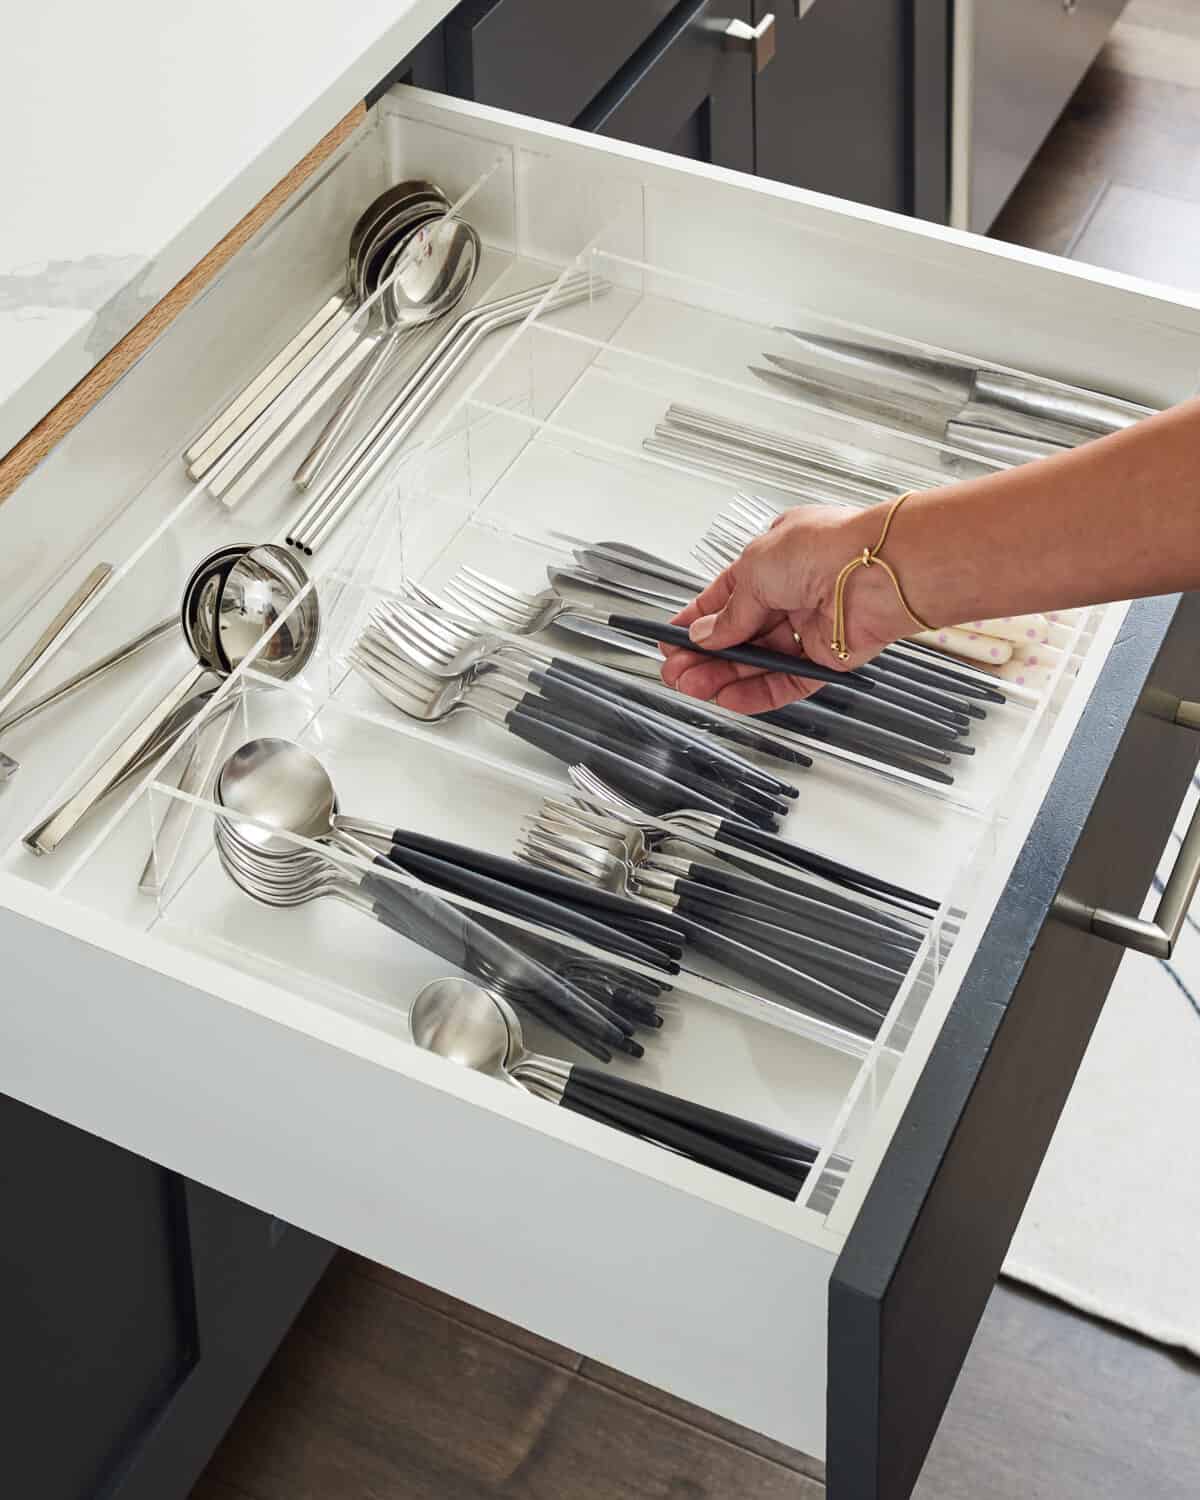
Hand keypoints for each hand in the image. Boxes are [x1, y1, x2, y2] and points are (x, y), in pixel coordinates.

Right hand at [660, 504, 913, 711]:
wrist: (877, 572)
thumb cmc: (826, 548)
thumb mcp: (755, 569)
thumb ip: (729, 611)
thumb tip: (706, 634)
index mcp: (777, 559)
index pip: (728, 596)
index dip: (698, 620)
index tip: (672, 639)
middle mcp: (795, 592)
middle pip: (741, 633)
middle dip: (705, 654)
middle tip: (676, 670)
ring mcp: (811, 627)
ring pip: (759, 660)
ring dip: (724, 675)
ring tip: (692, 686)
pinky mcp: (828, 658)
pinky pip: (786, 682)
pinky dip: (756, 692)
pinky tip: (728, 697)